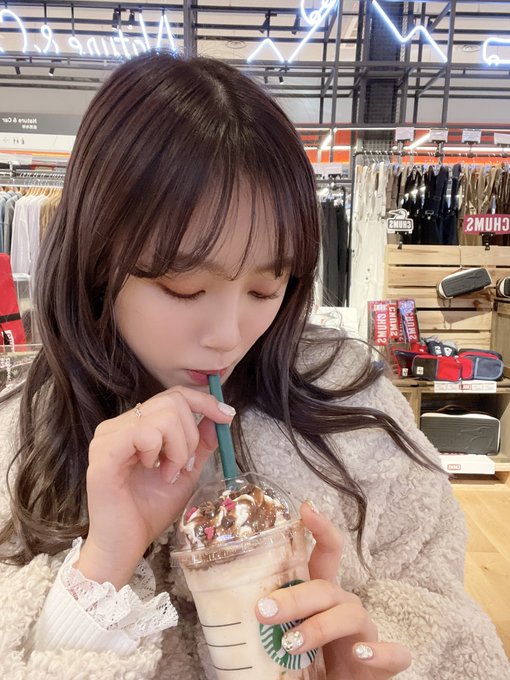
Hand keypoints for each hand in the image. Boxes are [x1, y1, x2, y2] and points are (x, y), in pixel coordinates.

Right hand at [76, 387, 234, 587]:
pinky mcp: (103, 454)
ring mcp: (107, 437)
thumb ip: (200, 444)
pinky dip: (158, 453)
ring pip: (162, 415)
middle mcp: (118, 425)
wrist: (127, 544)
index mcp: (135, 425)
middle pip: (172, 402)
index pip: (173, 395)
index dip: (204, 401)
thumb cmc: (150, 510)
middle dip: (190, 435)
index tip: (227, 416)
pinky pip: (144, 432)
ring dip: (176, 447)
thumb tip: (219, 416)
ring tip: (166, 473)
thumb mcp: (185, 471)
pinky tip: (152, 472)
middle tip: (181, 465)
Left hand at [255, 502, 411, 678]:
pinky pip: (393, 653)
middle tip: (264, 611)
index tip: (306, 509)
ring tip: (291, 644)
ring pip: (351, 615)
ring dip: (319, 626)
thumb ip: (264, 624)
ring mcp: (365, 634)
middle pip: (326, 588)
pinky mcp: (382, 666)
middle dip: (295, 596)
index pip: (325, 554)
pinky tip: (360, 653)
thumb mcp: (279, 639)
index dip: (320, 528)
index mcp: (321, 597)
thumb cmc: (303, 666)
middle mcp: (344, 608)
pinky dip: (379, 652)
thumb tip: (217, 619)